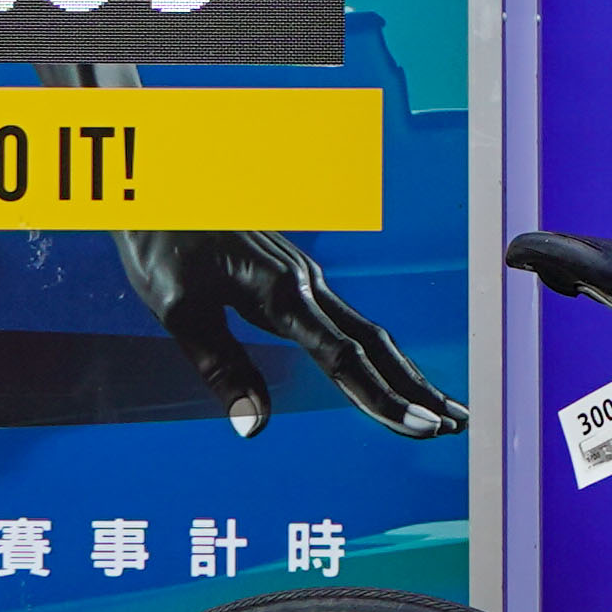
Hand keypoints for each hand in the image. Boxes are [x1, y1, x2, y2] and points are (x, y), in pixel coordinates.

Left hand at [124, 225, 462, 441]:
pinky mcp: (295, 279)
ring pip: (369, 331)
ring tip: (442, 409)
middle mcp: (306, 283)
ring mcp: (305, 279)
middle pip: (375, 343)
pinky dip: (378, 355)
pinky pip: (349, 322)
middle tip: (454, 427)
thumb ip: (221, 367)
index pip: (344, 357)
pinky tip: (389, 372)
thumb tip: (253, 426)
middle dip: (415, 388)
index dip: (382, 397)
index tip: (418, 427)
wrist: (157, 183)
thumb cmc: (161, 245)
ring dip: (406, 373)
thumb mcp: (179, 312)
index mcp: (282, 292)